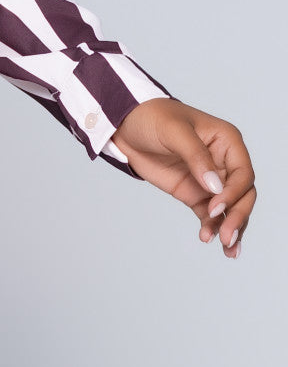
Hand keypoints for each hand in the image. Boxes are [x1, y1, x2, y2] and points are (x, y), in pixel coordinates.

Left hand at [111, 97, 255, 257]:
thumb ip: (196, 157)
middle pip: (242, 194)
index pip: (242, 173)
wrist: (124, 125)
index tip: (215, 208)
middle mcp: (223, 162)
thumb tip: (215, 187)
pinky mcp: (194, 192)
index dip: (234, 193)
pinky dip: (212, 227)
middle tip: (226, 237)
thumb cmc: (152, 117)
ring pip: (230, 208)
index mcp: (227, 141)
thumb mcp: (174, 132)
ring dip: (231, 228)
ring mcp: (209, 180)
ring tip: (226, 248)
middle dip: (238, 216)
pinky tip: (207, 238)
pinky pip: (209, 214)